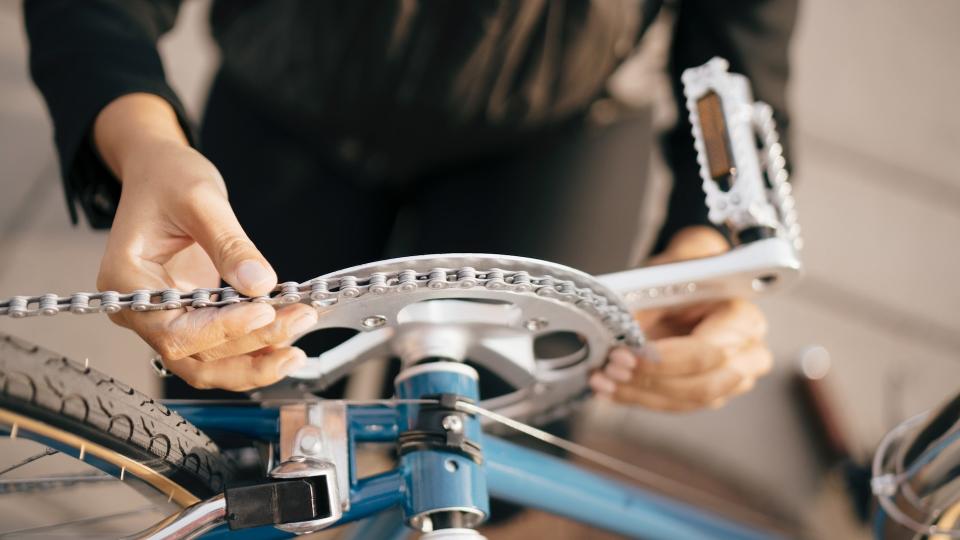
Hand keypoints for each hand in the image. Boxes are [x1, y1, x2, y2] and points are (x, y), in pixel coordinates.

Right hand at [94, 94, 316, 390]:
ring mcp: (163, 319)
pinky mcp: (189, 318)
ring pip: (206, 364)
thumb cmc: (167, 178)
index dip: (223, 329)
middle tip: (300, 319)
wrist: (160, 172)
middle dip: (251, 346)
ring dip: (254, 362)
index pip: (175, 330)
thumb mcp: (200, 199)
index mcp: (125, 283)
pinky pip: (218, 350)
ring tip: (298, 347)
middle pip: (194, 355)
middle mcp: (139, 311)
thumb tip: (260, 284)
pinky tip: (285, 344)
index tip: (265, 312)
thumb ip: (229, 244)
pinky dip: (251, 353)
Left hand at [589, 226, 772, 410]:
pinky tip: (608, 388)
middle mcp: (747, 355)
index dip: (665, 360)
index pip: (707, 352)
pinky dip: (637, 397)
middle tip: (613, 367)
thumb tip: (617, 329)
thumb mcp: (664, 277)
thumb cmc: (683, 276)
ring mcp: (730, 381)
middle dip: (651, 380)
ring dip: (639, 393)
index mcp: (744, 320)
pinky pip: (672, 404)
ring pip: (685, 401)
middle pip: (702, 385)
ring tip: (603, 379)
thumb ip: (646, 304)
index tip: (628, 354)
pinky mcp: (706, 394)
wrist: (690, 282)